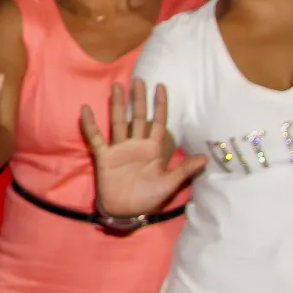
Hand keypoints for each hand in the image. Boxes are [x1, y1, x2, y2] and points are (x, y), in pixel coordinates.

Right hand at [81, 80, 205, 217]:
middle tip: (139, 80)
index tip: (161, 86)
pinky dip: (91, 125)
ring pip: (118, 122)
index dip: (160, 105)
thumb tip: (206, 158)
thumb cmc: (148, 198)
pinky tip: (86, 110)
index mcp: (153, 149)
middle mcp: (136, 144)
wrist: (126, 212)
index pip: (158, 122)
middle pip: (138, 117)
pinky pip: (96, 138)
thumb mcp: (169, 184)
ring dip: (117, 105)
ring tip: (117, 87)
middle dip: (139, 99)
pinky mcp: (104, 156)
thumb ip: (184, 169)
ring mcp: (119, 149)